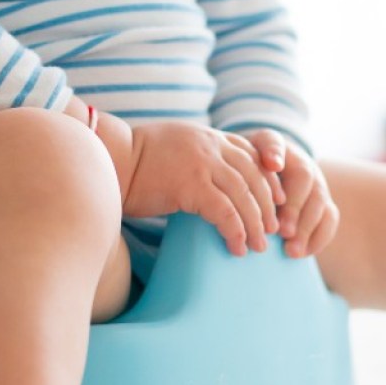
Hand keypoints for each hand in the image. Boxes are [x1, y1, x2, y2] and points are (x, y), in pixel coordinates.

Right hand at [124, 122, 281, 255]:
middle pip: (255, 176)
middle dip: (269, 206)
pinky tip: (237, 247)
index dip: (270, 179)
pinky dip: (235, 231)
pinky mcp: (190, 184)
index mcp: (209, 137)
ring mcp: (201, 162)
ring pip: (244, 195)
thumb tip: (217, 187)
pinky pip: (224, 212)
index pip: (253, 154)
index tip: (280, 201)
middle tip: (274, 230)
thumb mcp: (176, 151)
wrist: (105, 159)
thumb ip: (202, 160)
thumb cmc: (136, 164)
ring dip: (256, 223)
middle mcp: (210, 145)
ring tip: (259, 246)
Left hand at [246, 131, 338, 257]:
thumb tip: (250, 177)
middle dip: (294, 206)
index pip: (275, 143)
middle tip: (281, 231)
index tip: (273, 165)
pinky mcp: (324, 203)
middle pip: (304, 177)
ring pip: (319, 201)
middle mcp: (301, 162)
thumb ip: (237, 166)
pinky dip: (318, 238)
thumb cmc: (247, 172)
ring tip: (290, 250)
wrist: (269, 172)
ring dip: (306, 228)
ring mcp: (316, 183)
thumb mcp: (237, 163)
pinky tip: (301, 254)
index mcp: (275, 147)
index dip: (275, 153)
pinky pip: (329, 219)